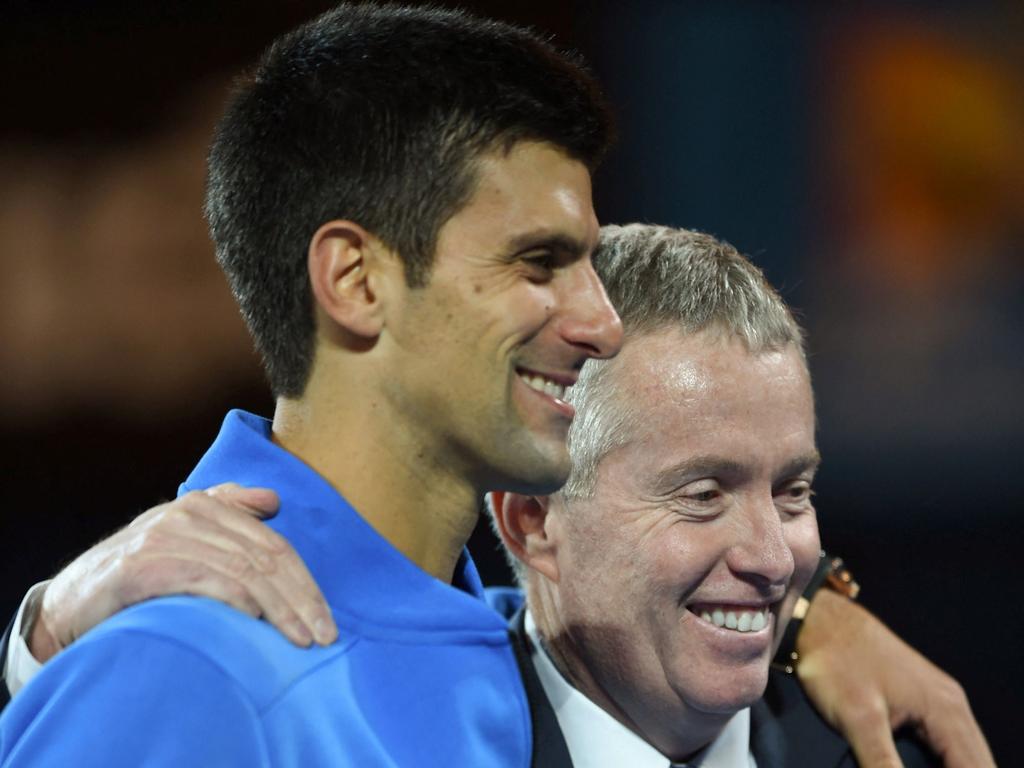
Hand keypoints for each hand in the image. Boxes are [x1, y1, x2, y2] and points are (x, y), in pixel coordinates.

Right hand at [29, 484, 337, 662]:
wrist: (70, 601)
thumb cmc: (138, 573)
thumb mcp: (182, 535)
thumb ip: (226, 510)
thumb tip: (272, 500)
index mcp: (205, 504)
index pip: (273, 543)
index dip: (305, 581)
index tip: (326, 616)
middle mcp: (188, 512)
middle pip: (265, 556)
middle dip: (301, 598)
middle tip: (324, 634)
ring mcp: (165, 536)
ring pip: (243, 570)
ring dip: (278, 608)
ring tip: (300, 638)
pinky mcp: (143, 564)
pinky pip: (204, 578)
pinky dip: (236, 598)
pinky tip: (256, 618)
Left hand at [796, 589, 993, 767]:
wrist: (819, 620)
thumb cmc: (837, 661)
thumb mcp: (858, 719)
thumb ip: (882, 764)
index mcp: (946, 711)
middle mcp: (951, 706)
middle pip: (977, 764)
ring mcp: (938, 701)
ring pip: (963, 755)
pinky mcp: (920, 701)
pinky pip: (946, 743)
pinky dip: (943, 763)